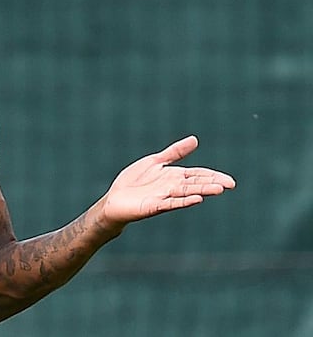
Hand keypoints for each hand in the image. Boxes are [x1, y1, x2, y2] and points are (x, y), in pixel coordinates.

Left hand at [100, 135, 235, 226]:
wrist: (115, 200)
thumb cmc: (135, 182)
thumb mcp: (156, 162)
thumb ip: (175, 152)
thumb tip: (195, 139)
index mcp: (174, 176)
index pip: (198, 175)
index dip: (213, 176)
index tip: (230, 181)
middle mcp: (172, 187)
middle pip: (195, 184)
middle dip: (212, 183)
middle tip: (230, 185)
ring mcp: (164, 197)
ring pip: (187, 193)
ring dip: (202, 191)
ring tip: (219, 190)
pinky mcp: (154, 205)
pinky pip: (171, 203)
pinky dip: (184, 200)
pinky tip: (196, 200)